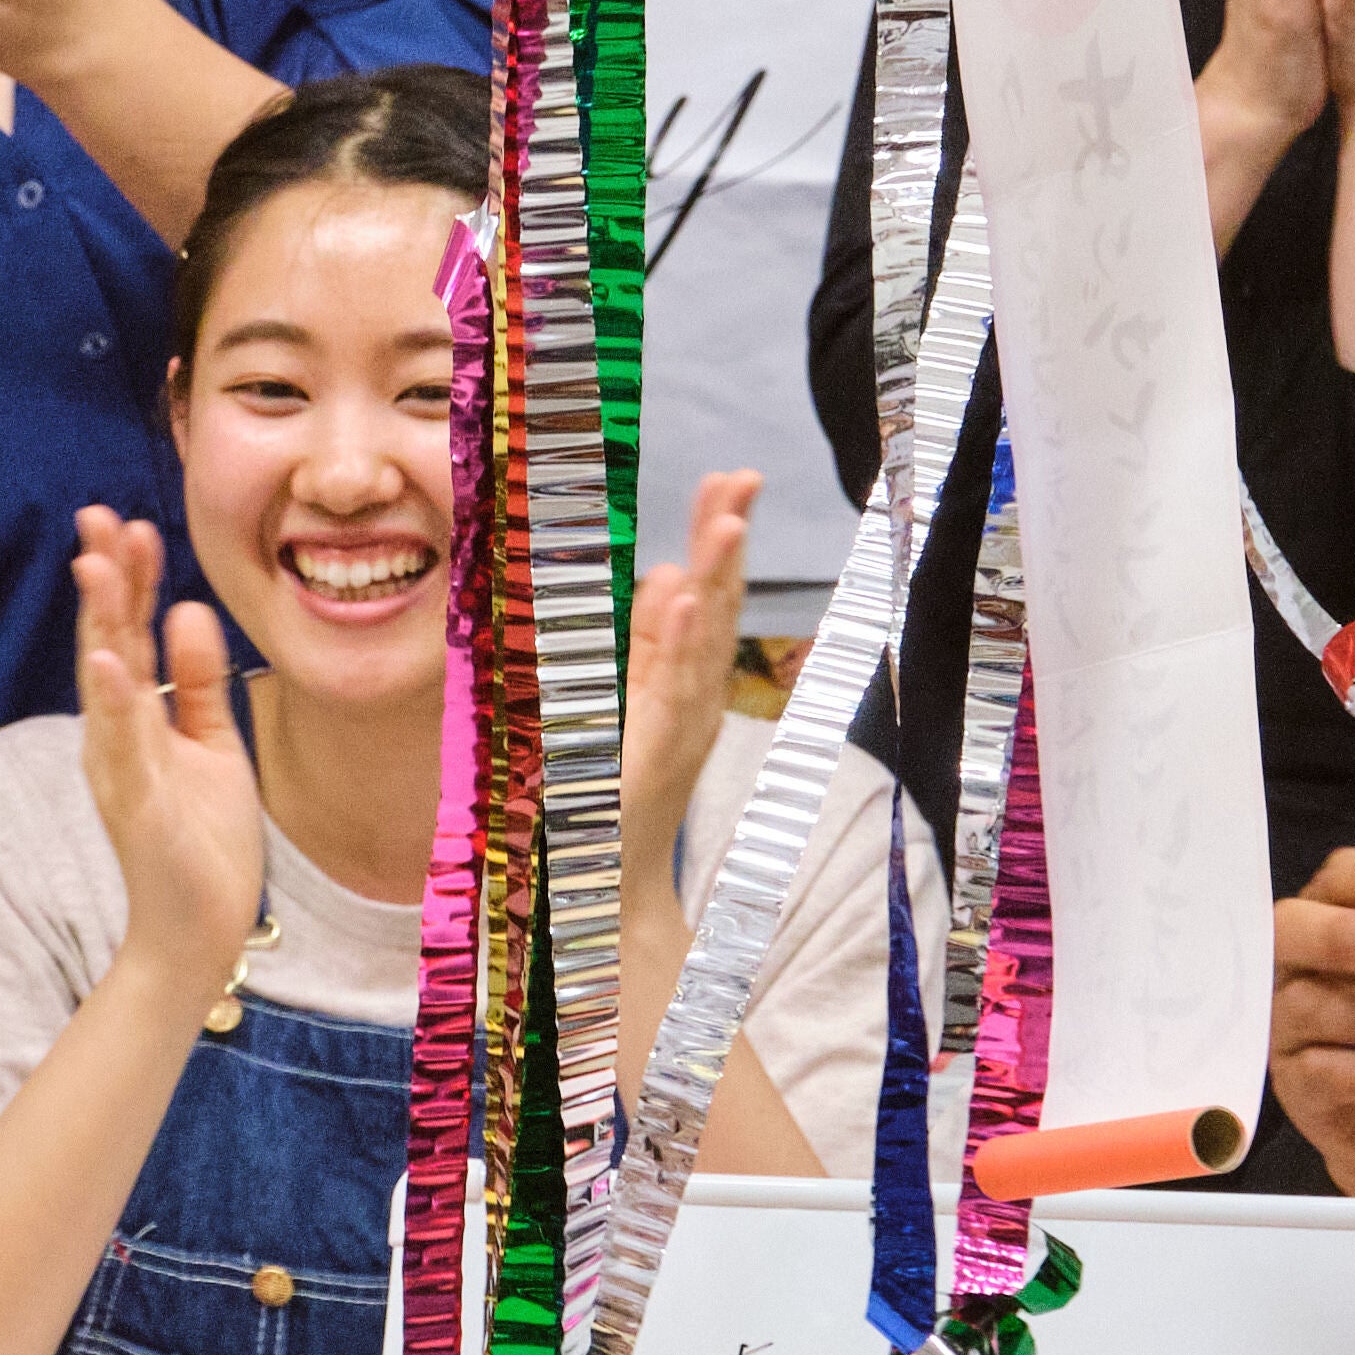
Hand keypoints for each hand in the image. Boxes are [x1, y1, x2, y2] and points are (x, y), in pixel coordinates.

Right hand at [68, 506, 263, 1001]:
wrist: (198, 931)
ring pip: (105, 683)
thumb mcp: (212, 744)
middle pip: (107, 642)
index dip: (130, 579)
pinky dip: (115, 705)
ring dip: (100, 623)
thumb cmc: (202, 841)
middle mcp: (116, 736)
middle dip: (105, 580)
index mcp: (136, 719)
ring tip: (94, 566)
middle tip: (99, 515)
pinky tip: (109, 663)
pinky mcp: (136, 806)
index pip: (129, 634)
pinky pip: (124, 748)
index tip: (135, 524)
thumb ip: (200, 682)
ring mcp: (121, 769)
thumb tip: (189, 610)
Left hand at [624, 468, 761, 856]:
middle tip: (743, 478)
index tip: (729, 481)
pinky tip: (688, 598)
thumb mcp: (631, 697)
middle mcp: (698, 697)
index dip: (719, 539)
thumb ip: (651, 642)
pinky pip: (675, 688)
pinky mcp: (660, 751)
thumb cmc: (618, 790)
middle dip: (729, 541)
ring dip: (718, 577)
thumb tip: (669, 572)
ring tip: (726, 521)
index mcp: (689, 679)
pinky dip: (683, 642)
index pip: (710, 595)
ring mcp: (684, 724)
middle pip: (721, 606)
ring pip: (707, 641)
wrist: (612, 876)